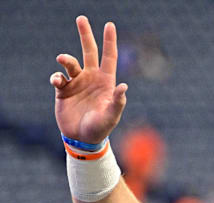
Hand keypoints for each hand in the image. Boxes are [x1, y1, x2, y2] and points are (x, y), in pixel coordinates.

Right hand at [51, 16, 126, 143]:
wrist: (82, 139)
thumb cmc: (101, 128)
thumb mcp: (111, 116)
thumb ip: (117, 102)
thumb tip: (124, 87)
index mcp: (106, 81)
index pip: (109, 57)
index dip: (110, 41)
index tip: (109, 25)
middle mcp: (91, 78)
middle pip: (89, 52)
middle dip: (86, 35)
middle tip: (81, 18)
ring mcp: (77, 83)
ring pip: (70, 63)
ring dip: (66, 59)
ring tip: (62, 59)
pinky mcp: (63, 90)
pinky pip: (58, 78)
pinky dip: (56, 77)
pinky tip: (57, 81)